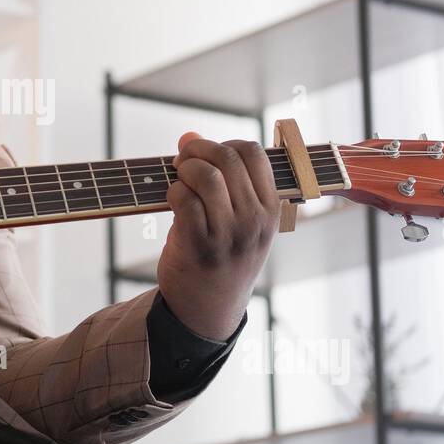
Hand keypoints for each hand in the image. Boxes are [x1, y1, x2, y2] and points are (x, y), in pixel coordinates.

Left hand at [156, 132, 279, 341]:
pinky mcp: (199, 246)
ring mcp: (228, 235)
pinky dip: (173, 191)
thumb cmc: (222, 255)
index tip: (209, 154)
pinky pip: (184, 200)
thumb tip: (189, 135)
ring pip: (206, 177)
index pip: (255, 154)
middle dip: (198, 150)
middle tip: (183, 159)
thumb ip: (224, 180)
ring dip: (185, 169)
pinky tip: (173, 200)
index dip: (225, 144)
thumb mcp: (242, 221)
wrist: (209, 307)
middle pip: (227, 159)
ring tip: (178, 178)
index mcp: (271, 210)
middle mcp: (254, 221)